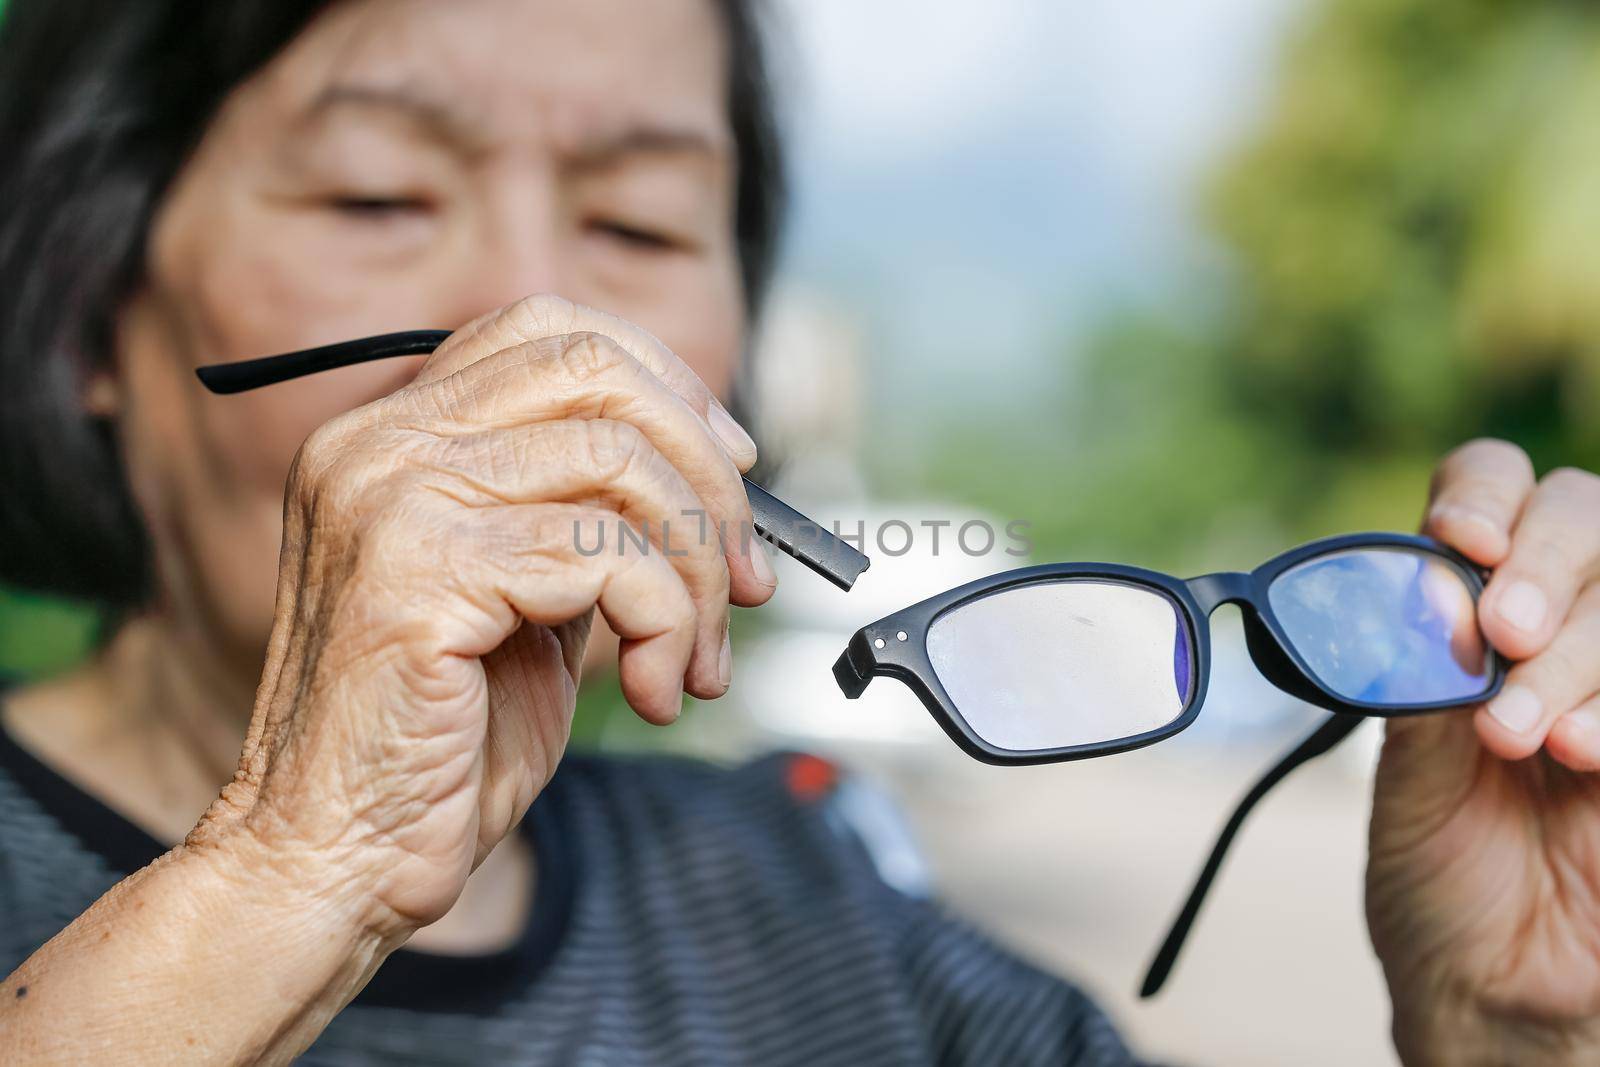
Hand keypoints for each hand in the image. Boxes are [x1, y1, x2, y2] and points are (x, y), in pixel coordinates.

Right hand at [188, 293, 776, 940]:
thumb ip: (584, 518)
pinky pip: (606, 556)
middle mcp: (377, 444)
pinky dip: (664, 624)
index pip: (550, 330)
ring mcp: (388, 498)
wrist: (329, 863)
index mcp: (393, 436)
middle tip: (742, 577)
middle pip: (598, 370)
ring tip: (696, 662)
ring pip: (619, 460)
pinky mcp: (417, 572)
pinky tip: (650, 692)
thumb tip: (712, 472)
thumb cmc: (438, 744)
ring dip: (696, 570)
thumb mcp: (528, 601)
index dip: (667, 383)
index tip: (733, 464)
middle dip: (706, 473)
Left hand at [1368, 439, 1599, 1064]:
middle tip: (1499, 636)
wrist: (1491, 988)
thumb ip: (1419, 674)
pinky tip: (1587, 759)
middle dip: (1544, 565)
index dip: (1484, 493)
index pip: (1493, 488)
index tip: (1457, 539)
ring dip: (1576, 656)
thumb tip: (1427, 583)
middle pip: (1585, 514)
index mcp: (1473, 609)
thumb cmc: (1438, 874)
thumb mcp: (1405, 771)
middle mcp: (1557, 624)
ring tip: (1524, 739)